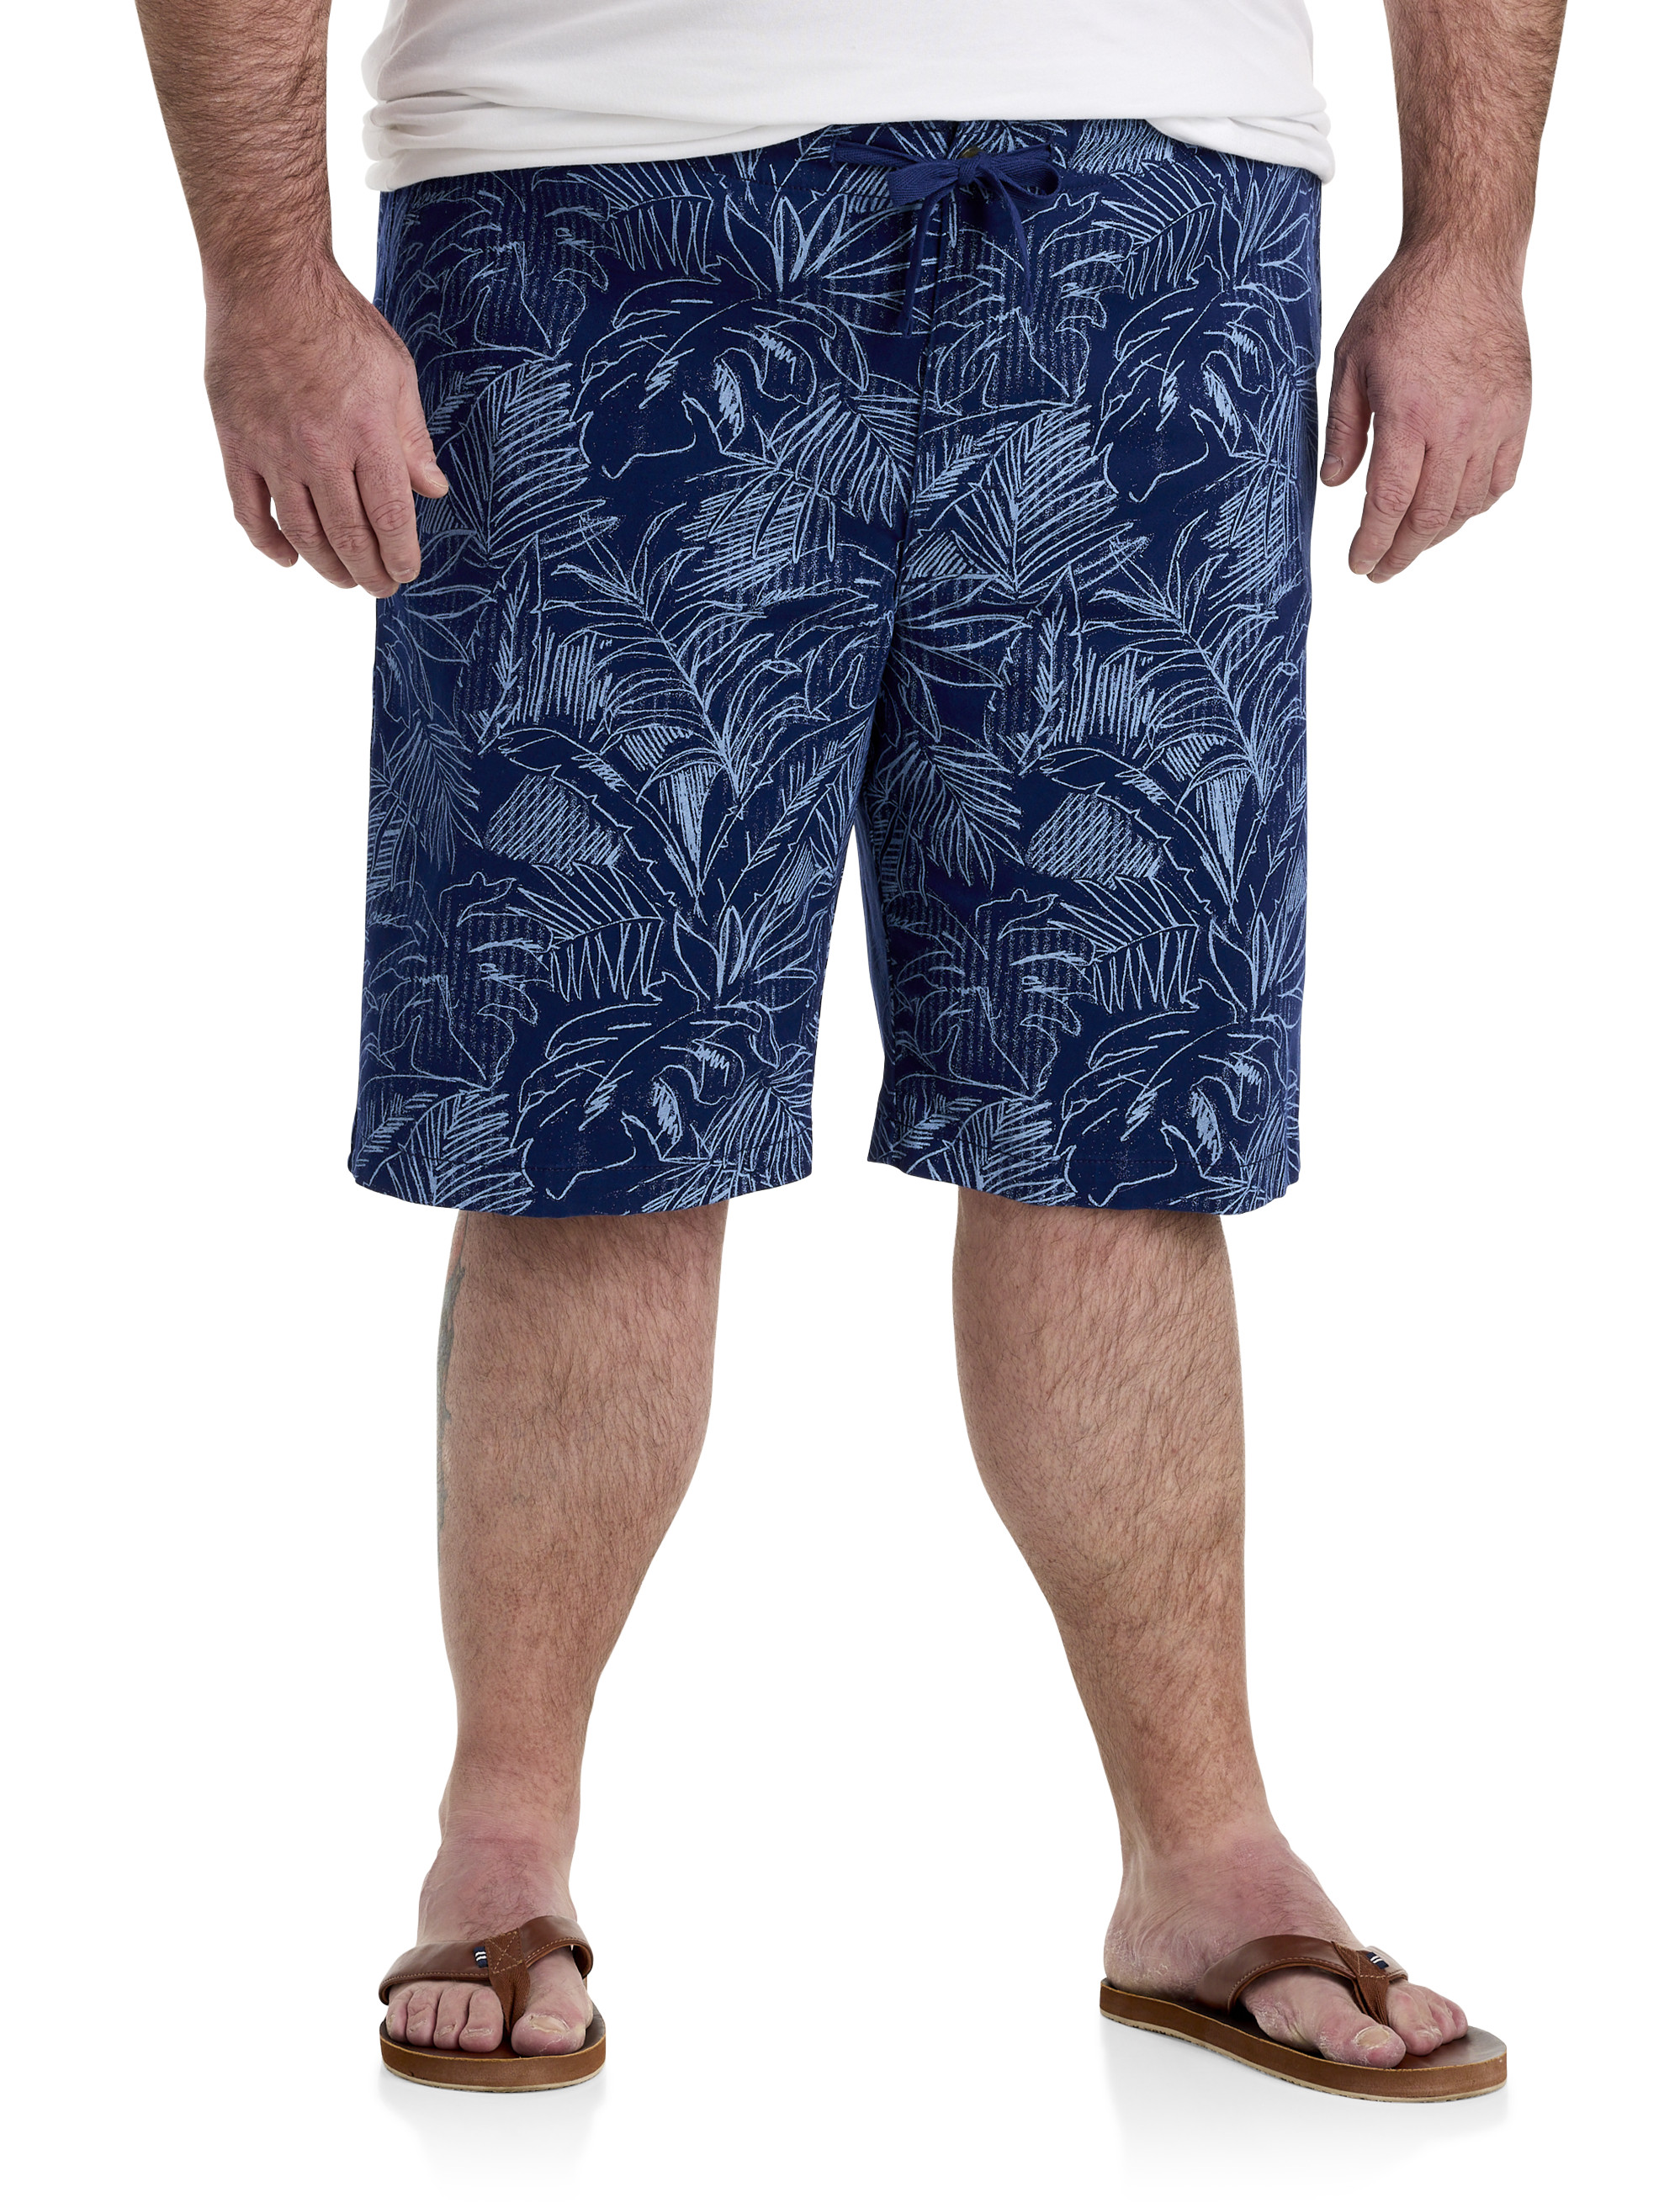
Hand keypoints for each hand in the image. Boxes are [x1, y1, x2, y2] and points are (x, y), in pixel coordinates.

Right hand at [205, 263, 448, 596]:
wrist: (266, 278)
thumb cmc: (337, 319)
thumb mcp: (395, 371)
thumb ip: (413, 436)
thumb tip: (433, 490)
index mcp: (367, 433)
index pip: (389, 518)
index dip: (400, 556)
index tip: (406, 573)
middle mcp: (320, 450)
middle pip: (348, 536)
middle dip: (369, 572)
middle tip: (380, 587)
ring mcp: (273, 449)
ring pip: (301, 532)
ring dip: (325, 566)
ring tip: (343, 579)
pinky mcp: (236, 442)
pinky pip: (249, 509)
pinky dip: (268, 542)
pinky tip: (287, 558)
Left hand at [1320, 248, 1530, 582]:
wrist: (1467, 261)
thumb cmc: (1402, 305)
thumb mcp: (1351, 360)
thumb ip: (1344, 428)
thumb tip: (1334, 485)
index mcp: (1409, 415)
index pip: (1389, 503)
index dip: (1372, 544)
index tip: (1359, 566)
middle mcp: (1457, 426)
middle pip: (1430, 517)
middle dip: (1401, 552)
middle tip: (1381, 570)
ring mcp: (1494, 422)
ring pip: (1467, 506)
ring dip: (1437, 534)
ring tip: (1411, 542)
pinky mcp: (1517, 413)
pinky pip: (1501, 480)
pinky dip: (1476, 506)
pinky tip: (1454, 511)